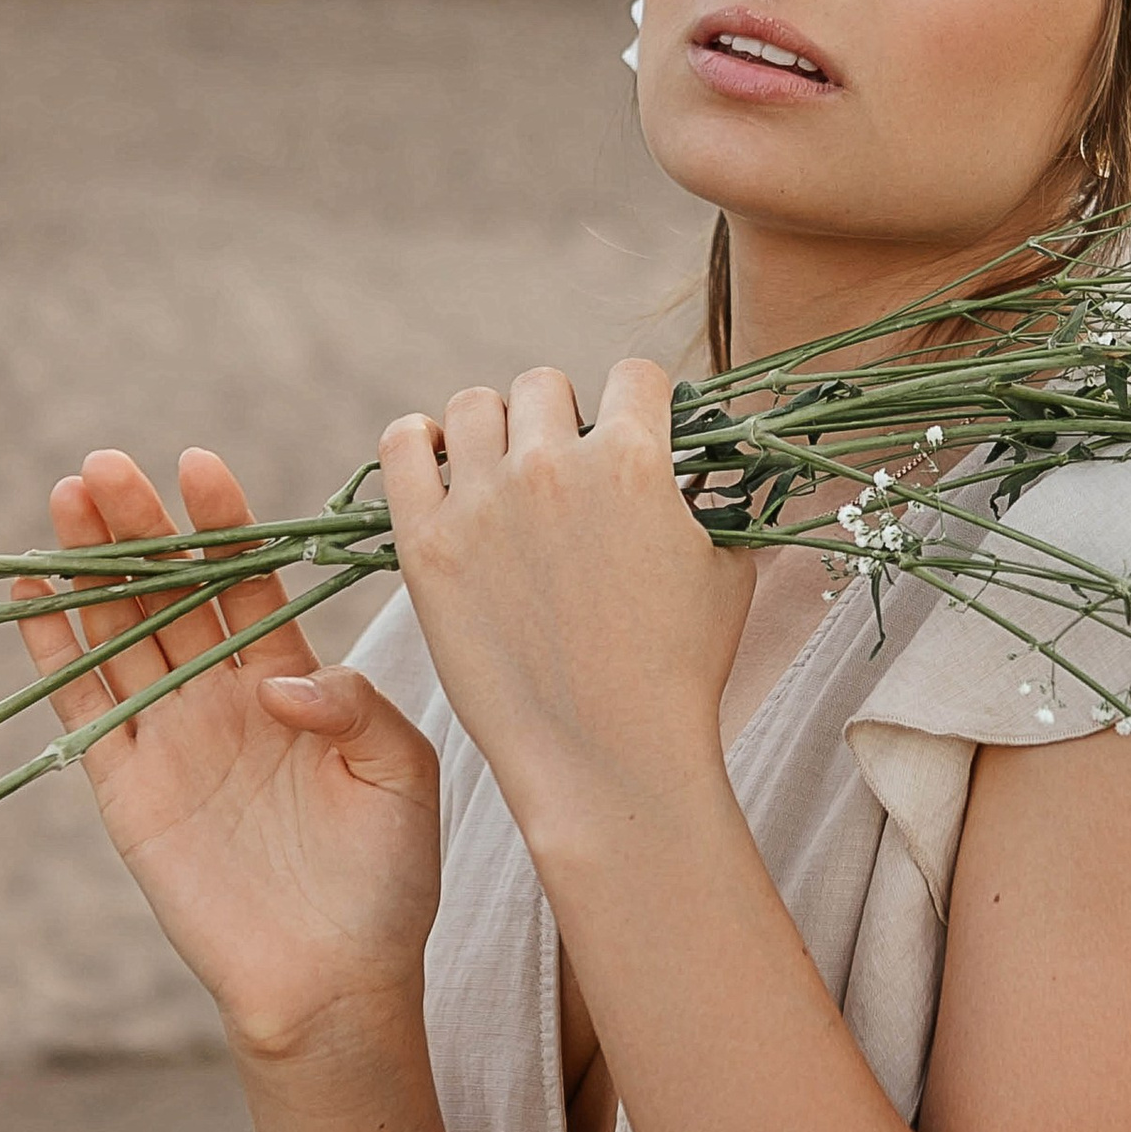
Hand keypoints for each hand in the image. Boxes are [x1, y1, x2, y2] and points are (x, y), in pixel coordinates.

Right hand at [12, 446, 440, 1062]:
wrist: (335, 982)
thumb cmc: (387, 879)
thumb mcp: (402, 774)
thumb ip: (354, 707)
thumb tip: (276, 679)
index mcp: (294, 681)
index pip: (246, 582)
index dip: (222, 526)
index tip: (199, 466)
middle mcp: (224, 699)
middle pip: (169, 593)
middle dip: (140, 528)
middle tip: (108, 465)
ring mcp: (170, 739)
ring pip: (119, 633)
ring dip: (91, 567)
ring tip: (67, 495)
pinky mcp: (126, 790)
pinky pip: (82, 707)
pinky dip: (54, 651)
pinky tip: (33, 591)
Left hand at [377, 361, 755, 851]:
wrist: (609, 756)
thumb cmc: (682, 671)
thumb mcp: (728, 568)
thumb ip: (720, 497)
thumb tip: (717, 459)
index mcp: (634, 460)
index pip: (635, 376)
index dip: (642, 404)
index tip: (635, 435)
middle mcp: (553, 465)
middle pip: (546, 385)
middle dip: (565, 419)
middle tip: (568, 474)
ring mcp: (482, 503)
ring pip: (475, 406)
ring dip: (497, 429)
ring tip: (506, 474)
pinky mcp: (426, 544)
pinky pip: (402, 445)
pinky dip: (419, 442)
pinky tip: (439, 463)